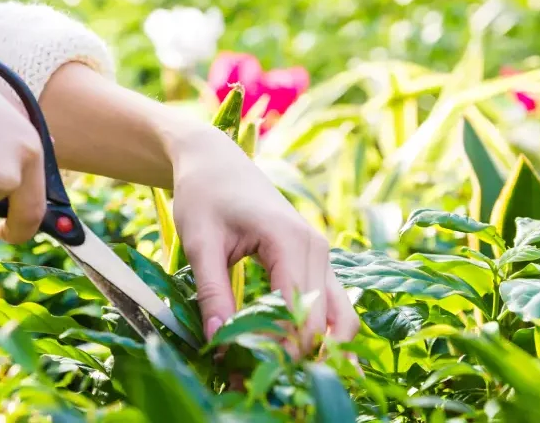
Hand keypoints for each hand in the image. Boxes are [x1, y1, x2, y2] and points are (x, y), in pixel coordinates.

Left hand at [170, 127, 359, 355]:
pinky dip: (319, 333)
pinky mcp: (316, 261)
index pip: (297, 311)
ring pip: (340, 318)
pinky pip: (331, 306)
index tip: (243, 370)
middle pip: (322, 322)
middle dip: (294, 356)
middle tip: (254, 379)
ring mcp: (322, 255)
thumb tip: (219, 340)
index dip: (276, 348)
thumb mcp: (199, 242)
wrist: (215, 161)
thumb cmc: (204, 194)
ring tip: (281, 374)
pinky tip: (294, 355)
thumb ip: (212, 292)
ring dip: (317, 350)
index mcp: (289, 240)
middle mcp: (317, 248)